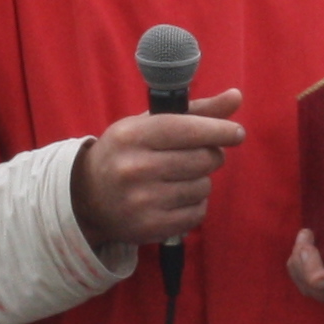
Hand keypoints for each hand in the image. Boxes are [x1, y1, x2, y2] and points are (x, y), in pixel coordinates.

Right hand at [71, 88, 244, 251]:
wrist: (87, 197)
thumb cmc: (126, 152)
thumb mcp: (150, 124)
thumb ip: (196, 111)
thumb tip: (236, 96)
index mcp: (133, 136)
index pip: (187, 129)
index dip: (219, 130)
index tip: (236, 133)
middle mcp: (135, 168)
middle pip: (203, 159)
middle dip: (211, 156)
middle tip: (200, 156)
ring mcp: (142, 201)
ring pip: (203, 187)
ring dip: (201, 181)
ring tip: (180, 179)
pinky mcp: (151, 227)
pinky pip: (198, 213)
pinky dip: (195, 205)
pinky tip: (177, 198)